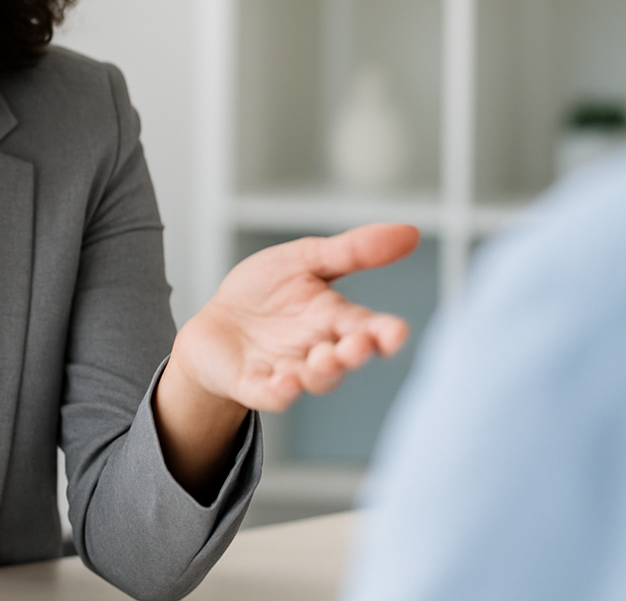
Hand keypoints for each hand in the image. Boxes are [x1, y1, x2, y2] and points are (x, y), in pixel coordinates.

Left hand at [153, 224, 417, 496]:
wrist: (214, 323)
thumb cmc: (264, 293)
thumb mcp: (305, 259)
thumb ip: (354, 251)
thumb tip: (412, 232)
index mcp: (333, 318)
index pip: (367, 327)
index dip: (384, 333)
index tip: (397, 333)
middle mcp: (316, 349)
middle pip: (345, 357)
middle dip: (355, 353)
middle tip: (359, 345)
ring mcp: (287, 370)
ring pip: (315, 379)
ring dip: (324, 372)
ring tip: (325, 359)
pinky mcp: (253, 384)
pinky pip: (271, 394)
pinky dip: (280, 392)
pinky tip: (286, 384)